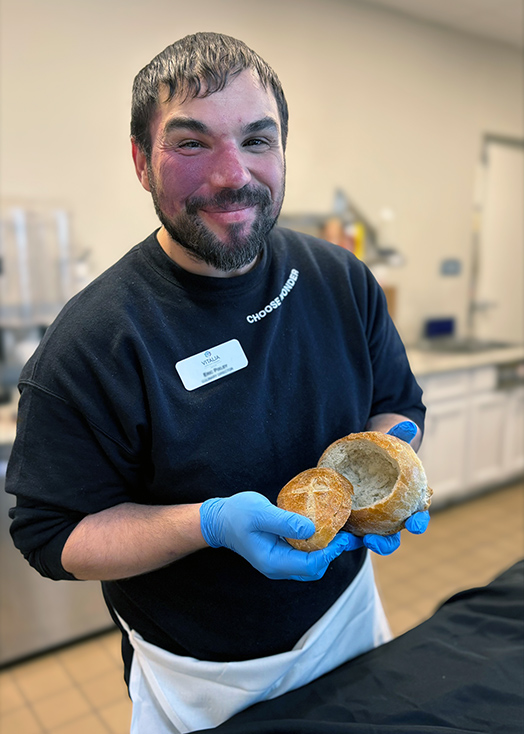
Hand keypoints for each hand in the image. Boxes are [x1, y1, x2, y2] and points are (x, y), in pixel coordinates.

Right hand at [200, 492, 348, 580]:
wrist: (220, 519)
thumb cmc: (237, 514)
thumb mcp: (260, 513)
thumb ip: (284, 522)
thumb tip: (312, 529)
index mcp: (273, 562)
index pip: (310, 565)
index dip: (330, 552)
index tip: (342, 536)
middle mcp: (278, 567)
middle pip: (314, 569)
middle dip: (332, 553)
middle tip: (346, 534)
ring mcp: (280, 561)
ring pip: (311, 563)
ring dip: (327, 549)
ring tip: (339, 530)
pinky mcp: (282, 552)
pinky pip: (304, 554)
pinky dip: (317, 544)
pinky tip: (323, 528)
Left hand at [342, 420, 429, 555]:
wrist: (360, 456)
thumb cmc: (381, 451)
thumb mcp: (389, 441)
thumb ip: (399, 434)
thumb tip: (409, 426)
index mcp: (405, 503)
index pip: (416, 516)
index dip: (418, 523)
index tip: (415, 524)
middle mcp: (388, 518)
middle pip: (392, 537)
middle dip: (385, 544)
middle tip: (374, 541)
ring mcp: (369, 522)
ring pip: (367, 539)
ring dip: (358, 544)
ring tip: (349, 542)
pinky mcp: (350, 520)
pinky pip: (346, 532)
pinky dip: (341, 536)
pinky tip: (332, 536)